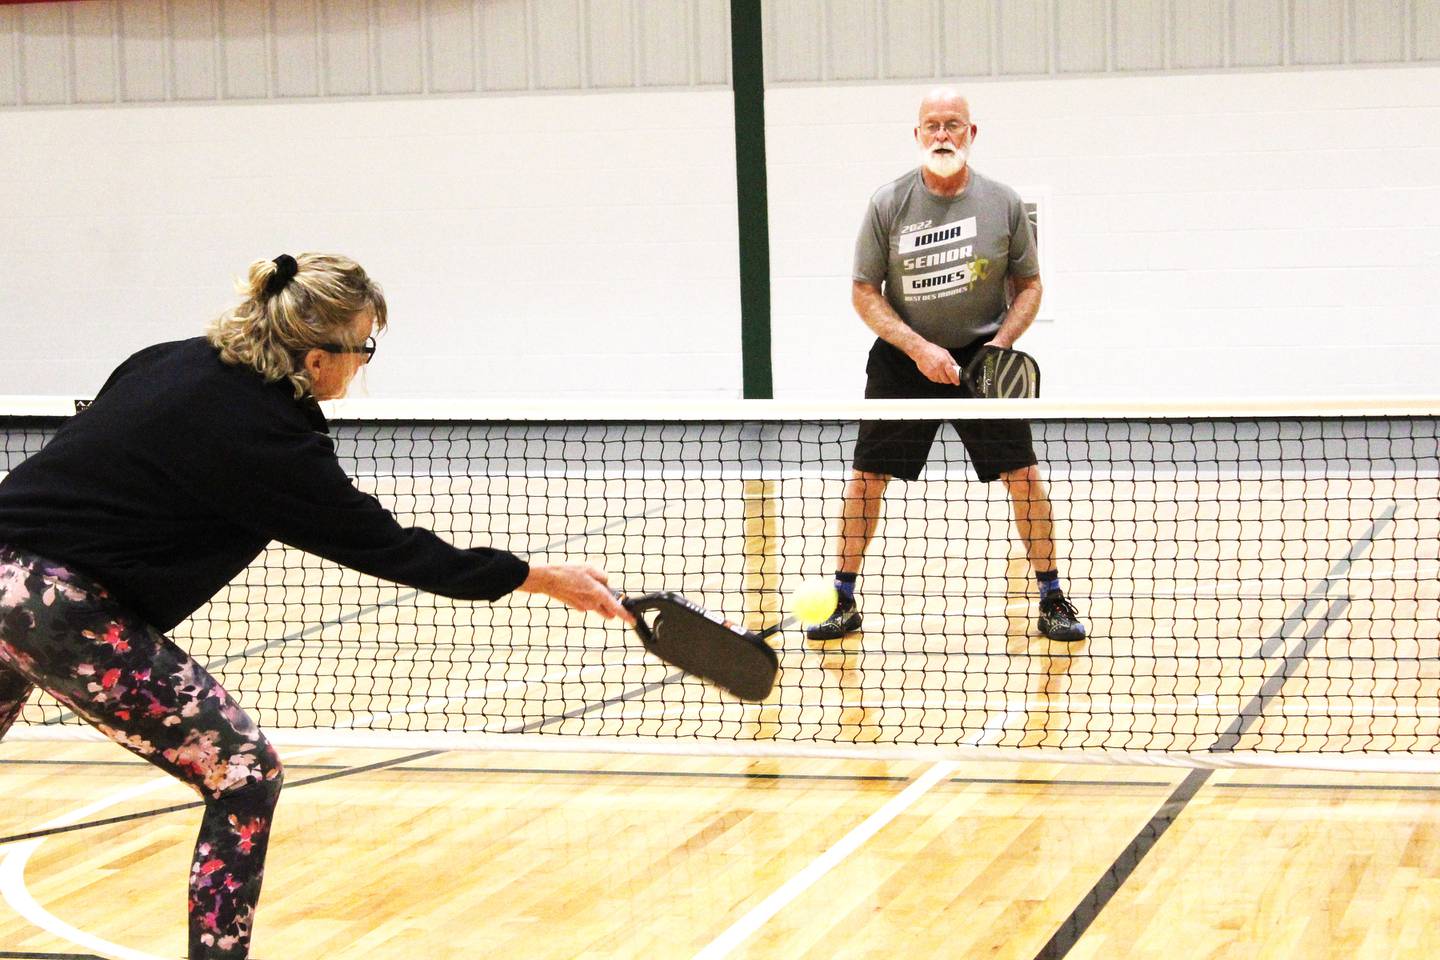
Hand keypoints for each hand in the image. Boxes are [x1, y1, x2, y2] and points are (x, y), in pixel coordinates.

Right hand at [517, 563, 635, 624]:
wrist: (548, 579)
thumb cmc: (568, 572)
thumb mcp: (589, 568)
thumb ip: (603, 576)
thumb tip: (607, 583)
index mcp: (598, 593)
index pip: (616, 608)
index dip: (626, 615)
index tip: (633, 621)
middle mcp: (592, 603)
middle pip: (608, 611)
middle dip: (611, 606)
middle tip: (606, 592)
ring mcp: (583, 607)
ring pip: (597, 607)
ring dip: (598, 600)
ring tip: (587, 585)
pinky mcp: (576, 606)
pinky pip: (586, 604)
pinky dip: (586, 598)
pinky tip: (578, 588)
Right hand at [911, 341, 961, 384]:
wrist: (920, 350)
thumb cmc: (931, 350)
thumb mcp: (945, 353)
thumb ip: (952, 361)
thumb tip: (957, 368)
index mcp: (944, 362)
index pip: (952, 374)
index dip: (956, 380)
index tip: (957, 382)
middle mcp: (938, 368)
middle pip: (946, 380)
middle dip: (949, 380)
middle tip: (950, 377)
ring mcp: (932, 372)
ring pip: (940, 381)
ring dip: (943, 379)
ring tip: (942, 372)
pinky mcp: (927, 374)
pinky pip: (934, 380)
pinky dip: (937, 378)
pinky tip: (937, 372)